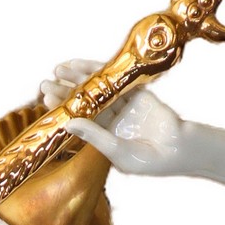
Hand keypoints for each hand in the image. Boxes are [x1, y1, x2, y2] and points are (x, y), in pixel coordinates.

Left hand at [40, 59, 195, 178]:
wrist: (179, 149)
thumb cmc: (150, 160)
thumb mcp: (117, 152)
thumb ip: (94, 136)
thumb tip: (69, 123)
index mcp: (104, 137)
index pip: (79, 120)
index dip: (63, 110)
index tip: (45, 100)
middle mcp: (111, 120)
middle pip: (84, 102)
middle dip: (65, 92)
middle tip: (45, 83)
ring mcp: (123, 105)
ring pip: (96, 88)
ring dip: (77, 78)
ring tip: (59, 69)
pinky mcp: (135, 92)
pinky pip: (114, 78)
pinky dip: (98, 70)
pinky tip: (82, 64)